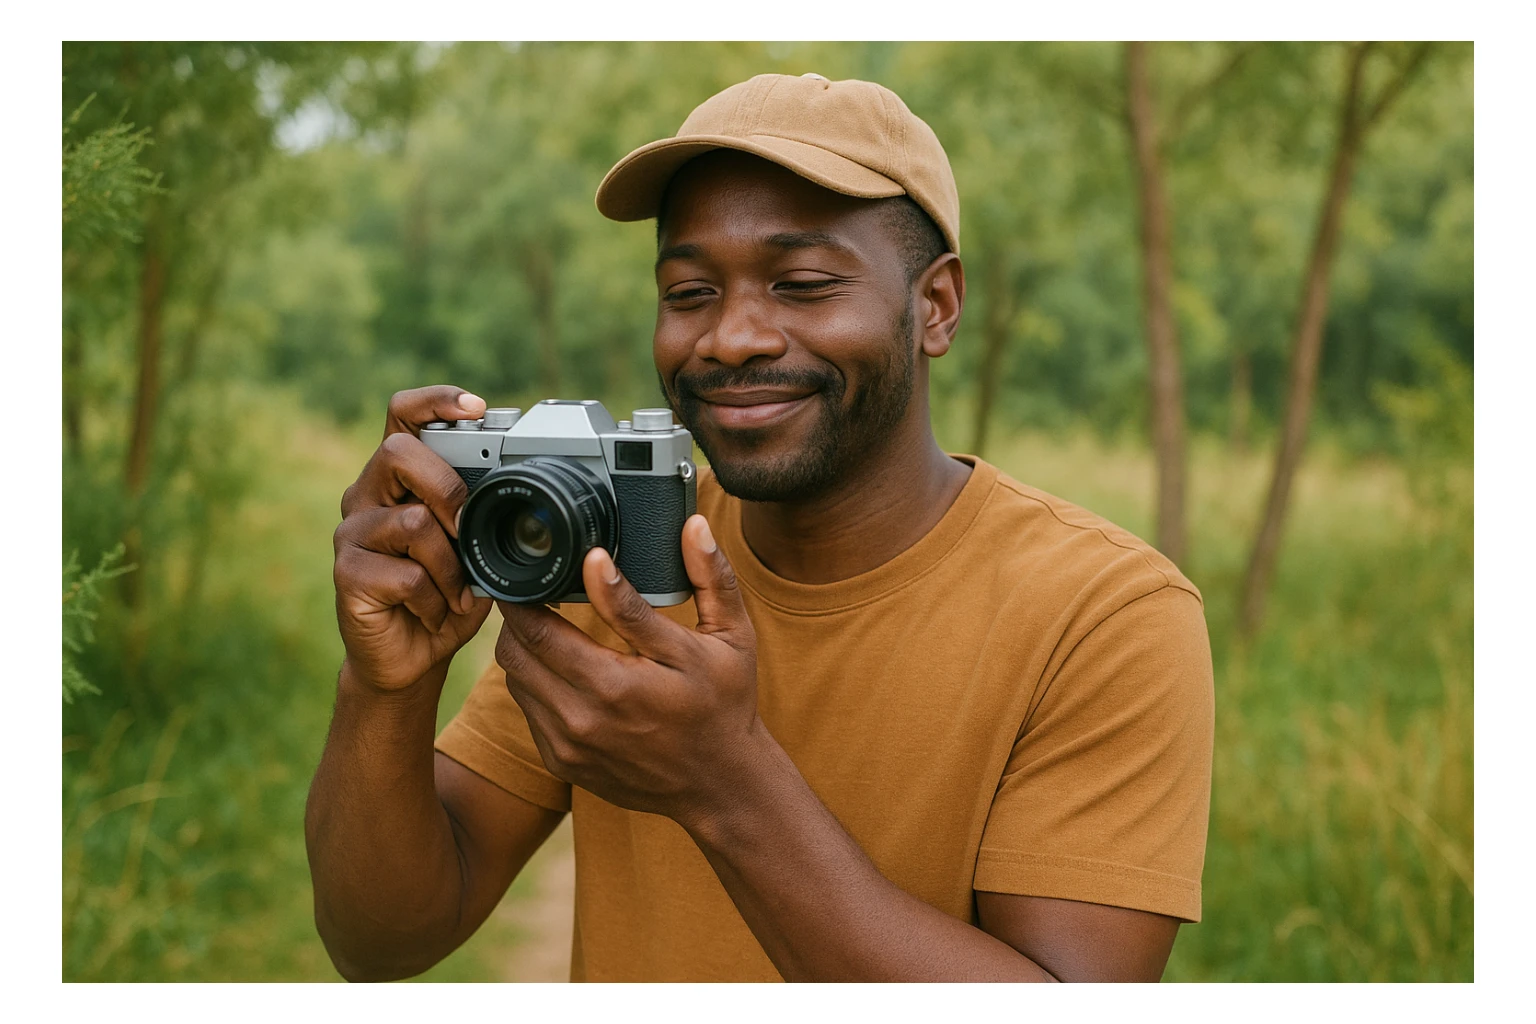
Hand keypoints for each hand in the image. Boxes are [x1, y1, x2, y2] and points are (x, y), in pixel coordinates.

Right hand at [333, 386, 494, 692]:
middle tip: (468, 530)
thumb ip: (483, 516)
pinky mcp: (346, 572)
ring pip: (412, 521)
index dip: (435, 401)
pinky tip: (434, 613)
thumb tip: (517, 490)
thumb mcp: (475, 550)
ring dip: (451, 565)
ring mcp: (351, 532)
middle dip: (448, 488)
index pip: (403, 415)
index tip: (477, 407)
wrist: (411, 658)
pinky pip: (406, 574)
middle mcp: (367, 495)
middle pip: (399, 452)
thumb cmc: (445, 597)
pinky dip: (435, 599)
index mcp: (398, 479)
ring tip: (456, 593)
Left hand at [494, 515, 761, 824]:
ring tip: (545, 619)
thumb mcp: (730, 637)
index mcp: (622, 683)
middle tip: (532, 585)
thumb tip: (694, 525)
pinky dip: (535, 678)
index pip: (546, 625)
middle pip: (517, 648)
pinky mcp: (562, 760)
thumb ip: (709, 578)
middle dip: (519, 611)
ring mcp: (571, 743)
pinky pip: (527, 706)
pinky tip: (561, 663)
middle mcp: (588, 716)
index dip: (534, 587)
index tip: (537, 564)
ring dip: (524, 644)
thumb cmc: (725, 703)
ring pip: (515, 676)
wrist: (721, 785)